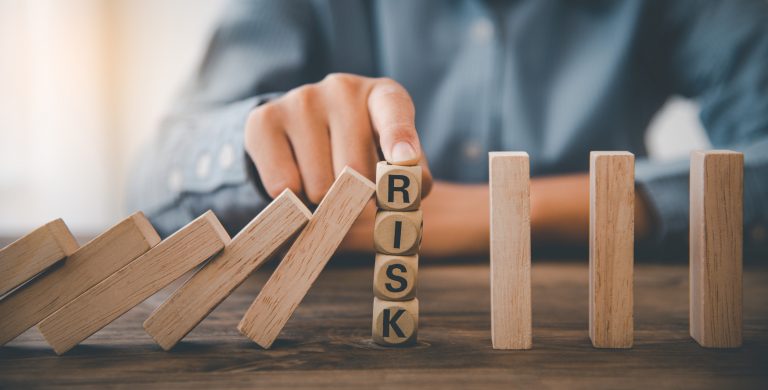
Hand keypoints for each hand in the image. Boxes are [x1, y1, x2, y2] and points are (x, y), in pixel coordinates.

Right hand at [244, 73, 432, 203]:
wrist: (303, 126)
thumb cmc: (362, 147)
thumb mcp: (393, 155)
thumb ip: (412, 176)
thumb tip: (410, 194)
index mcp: (383, 95)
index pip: (394, 114)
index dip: (399, 138)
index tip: (403, 159)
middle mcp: (342, 88)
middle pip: (355, 171)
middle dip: (357, 195)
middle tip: (352, 190)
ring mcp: (301, 100)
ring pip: (319, 185)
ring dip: (324, 200)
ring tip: (325, 179)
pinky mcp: (264, 119)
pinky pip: (283, 185)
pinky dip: (294, 198)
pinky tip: (298, 176)